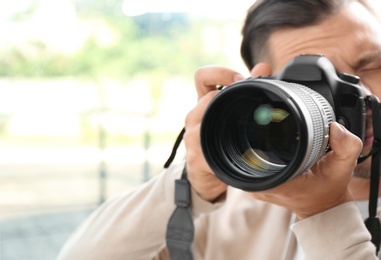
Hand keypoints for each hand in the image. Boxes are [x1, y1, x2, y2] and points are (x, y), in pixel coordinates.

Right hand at [184, 66, 244, 201]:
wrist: (206, 175)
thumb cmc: (218, 140)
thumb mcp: (229, 112)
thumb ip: (246, 88)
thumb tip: (263, 67)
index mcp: (204, 102)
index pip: (202, 76)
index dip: (220, 73)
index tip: (239, 79)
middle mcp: (195, 117)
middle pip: (207, 97)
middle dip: (231, 98)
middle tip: (251, 104)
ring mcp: (192, 137)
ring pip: (205, 122)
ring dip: (226, 123)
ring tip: (246, 129)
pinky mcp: (197, 158)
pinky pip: (209, 152)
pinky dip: (226, 152)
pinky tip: (238, 155)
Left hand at [248, 63, 362, 218]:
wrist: (321, 207)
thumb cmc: (328, 190)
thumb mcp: (342, 169)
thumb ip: (346, 148)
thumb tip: (336, 128)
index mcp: (278, 183)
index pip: (251, 157)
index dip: (250, 134)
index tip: (256, 115)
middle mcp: (262, 185)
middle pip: (242, 153)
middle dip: (247, 129)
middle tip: (256, 110)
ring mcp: (256, 186)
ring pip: (241, 156)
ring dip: (247, 137)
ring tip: (254, 118)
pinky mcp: (256, 182)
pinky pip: (247, 161)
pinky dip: (253, 146)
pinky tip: (259, 133)